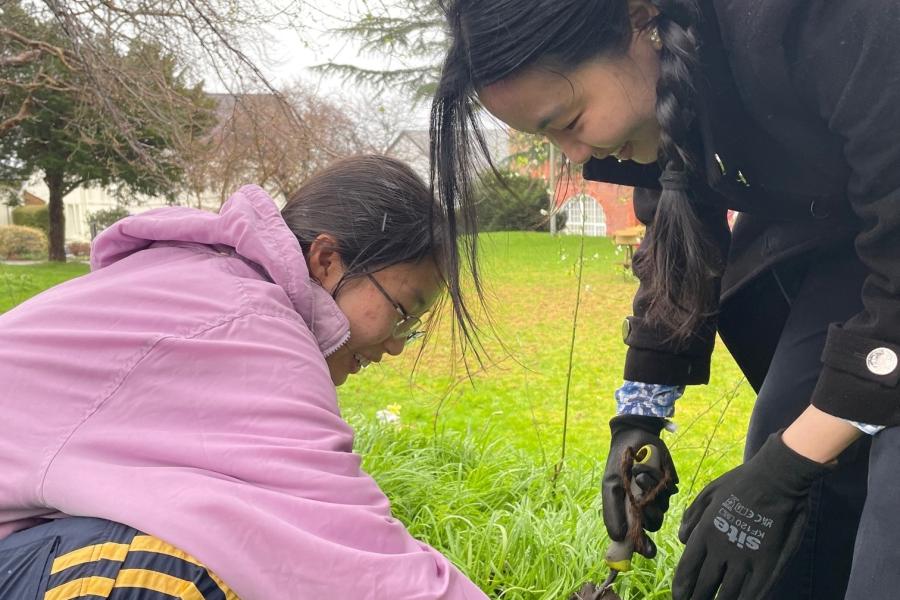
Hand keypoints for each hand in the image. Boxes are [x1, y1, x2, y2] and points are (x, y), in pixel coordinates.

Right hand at [602, 415, 677, 557]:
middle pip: (653, 525)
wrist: (634, 437)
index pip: (638, 538)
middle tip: (642, 499)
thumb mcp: (611, 485)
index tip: (648, 550)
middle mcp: (643, 508)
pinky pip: (669, 492)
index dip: (643, 546)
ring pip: (662, 508)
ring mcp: (657, 497)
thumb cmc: (619, 463)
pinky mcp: (669, 485)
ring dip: (651, 492)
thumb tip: (617, 538)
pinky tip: (651, 469)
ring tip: (640, 475)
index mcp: (627, 512)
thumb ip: (613, 511)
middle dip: (649, 514)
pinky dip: (659, 481)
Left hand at [673, 432, 832, 599]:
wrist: (776, 479)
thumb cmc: (740, 483)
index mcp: (705, 533)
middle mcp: (722, 550)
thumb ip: (692, 517)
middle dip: (697, 599)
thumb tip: (682, 540)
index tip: (679, 597)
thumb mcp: (707, 494)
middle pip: (706, 585)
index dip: (682, 588)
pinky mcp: (768, 562)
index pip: (687, 569)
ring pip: (729, 593)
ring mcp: (746, 558)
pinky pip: (755, 590)